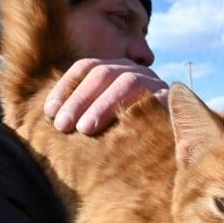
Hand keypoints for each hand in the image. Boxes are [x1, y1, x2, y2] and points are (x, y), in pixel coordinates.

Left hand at [44, 58, 167, 134]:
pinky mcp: (173, 100)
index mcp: (115, 73)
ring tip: (84, 129)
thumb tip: (50, 119)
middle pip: (102, 72)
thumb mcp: (102, 126)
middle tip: (62, 125)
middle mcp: (136, 72)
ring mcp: (156, 83)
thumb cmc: (129, 144)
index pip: (87, 67)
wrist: (174, 155)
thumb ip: (82, 117)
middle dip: (78, 99)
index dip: (65, 87)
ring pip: (126, 82)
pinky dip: (133, 111)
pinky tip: (118, 131)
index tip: (49, 112)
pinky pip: (152, 99)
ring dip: (101, 105)